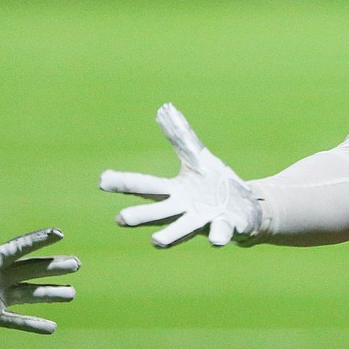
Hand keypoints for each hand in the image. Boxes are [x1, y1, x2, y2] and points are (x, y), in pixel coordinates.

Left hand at [0, 228, 77, 333]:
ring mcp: (0, 296)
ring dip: (51, 294)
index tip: (59, 233)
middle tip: (76, 264)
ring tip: (72, 293)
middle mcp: (1, 277)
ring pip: (32, 294)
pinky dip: (33, 324)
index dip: (39, 241)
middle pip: (33, 270)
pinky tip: (51, 327)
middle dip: (55, 267)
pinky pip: (17, 321)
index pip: (20, 249)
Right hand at [100, 103, 261, 247]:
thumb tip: (164, 107)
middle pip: (158, 212)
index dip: (125, 183)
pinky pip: (220, 232)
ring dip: (170, 234)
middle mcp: (183, 210)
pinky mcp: (224, 226)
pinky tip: (215, 239)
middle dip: (140, 215)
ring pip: (183, 229)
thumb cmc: (214, 184)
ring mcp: (202, 220)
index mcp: (174, 191)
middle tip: (120, 218)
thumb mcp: (198, 157)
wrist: (245, 209)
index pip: (146, 186)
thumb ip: (180, 136)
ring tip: (156, 241)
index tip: (103, 179)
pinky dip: (218, 234)